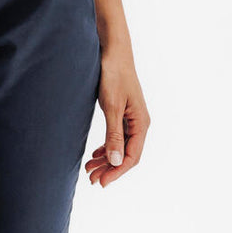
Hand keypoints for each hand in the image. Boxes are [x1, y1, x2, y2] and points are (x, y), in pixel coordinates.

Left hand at [85, 48, 149, 187]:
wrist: (113, 50)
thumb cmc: (113, 74)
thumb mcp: (112, 106)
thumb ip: (114, 134)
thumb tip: (115, 162)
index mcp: (141, 123)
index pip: (131, 157)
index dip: (117, 172)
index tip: (102, 183)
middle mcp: (139, 123)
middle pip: (126, 154)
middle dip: (109, 168)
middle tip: (91, 179)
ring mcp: (132, 117)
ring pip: (120, 146)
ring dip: (106, 159)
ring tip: (89, 170)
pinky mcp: (123, 111)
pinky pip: (117, 136)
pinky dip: (106, 146)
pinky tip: (95, 154)